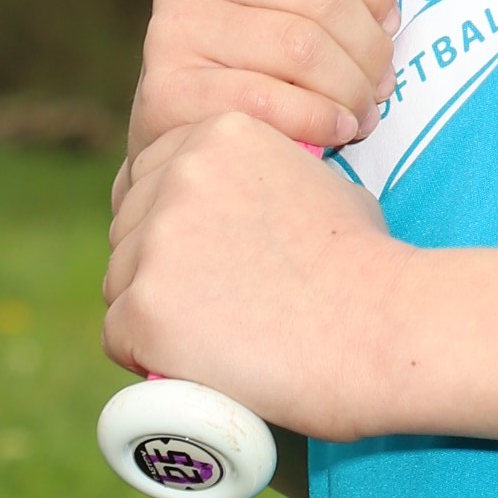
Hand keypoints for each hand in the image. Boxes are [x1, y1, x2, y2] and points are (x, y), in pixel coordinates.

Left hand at [103, 112, 404, 434]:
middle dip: (159, 263)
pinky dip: (146, 354)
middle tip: (209, 303)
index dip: (170, 219)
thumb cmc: (366, 265)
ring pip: (120, 280)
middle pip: (129, 226)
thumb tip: (244, 207)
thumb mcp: (320, 181)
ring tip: (213, 335)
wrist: (380, 327)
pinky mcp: (144, 308)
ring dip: (153, 309)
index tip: (198, 255)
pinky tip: (189, 362)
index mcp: (217, 134)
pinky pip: (117, 334)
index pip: (151, 173)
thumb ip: (267, 177)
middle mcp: (178, 175)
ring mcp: (156, 241)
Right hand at [128, 0, 445, 159]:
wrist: (190, 134)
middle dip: (370, 46)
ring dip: (351, 88)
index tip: (389, 21)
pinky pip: (268, 101)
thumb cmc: (266, 56)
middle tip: (383, 82)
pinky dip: (319, 120)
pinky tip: (336, 130)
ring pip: (301, 48)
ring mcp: (172, 24)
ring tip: (363, 110)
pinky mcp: (167, 88)